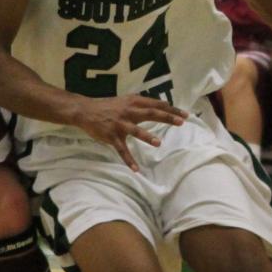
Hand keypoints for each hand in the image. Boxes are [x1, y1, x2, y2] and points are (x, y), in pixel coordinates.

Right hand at [73, 95, 188, 171]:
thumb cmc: (109, 107)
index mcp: (133, 102)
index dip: (171, 109)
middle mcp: (128, 112)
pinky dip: (128, 160)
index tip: (185, 115)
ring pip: (135, 131)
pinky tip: (136, 169)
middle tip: (181, 123)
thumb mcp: (126, 101)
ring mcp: (119, 124)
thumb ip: (142, 104)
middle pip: (150, 114)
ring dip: (147, 137)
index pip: (156, 105)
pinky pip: (121, 150)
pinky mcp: (111, 136)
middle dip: (166, 118)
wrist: (85, 110)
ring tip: (158, 143)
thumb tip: (162, 106)